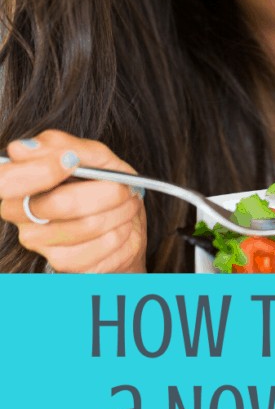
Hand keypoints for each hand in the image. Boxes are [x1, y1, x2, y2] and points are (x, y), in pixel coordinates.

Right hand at [0, 130, 146, 272]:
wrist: (124, 219)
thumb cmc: (102, 182)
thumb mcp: (91, 155)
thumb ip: (60, 146)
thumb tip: (20, 148)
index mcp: (18, 180)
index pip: (6, 180)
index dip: (40, 171)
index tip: (71, 161)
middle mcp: (18, 212)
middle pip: (59, 203)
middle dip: (106, 192)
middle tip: (124, 187)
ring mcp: (37, 240)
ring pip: (87, 225)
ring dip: (120, 211)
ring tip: (128, 203)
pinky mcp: (61, 262)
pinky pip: (101, 246)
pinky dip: (122, 231)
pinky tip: (123, 225)